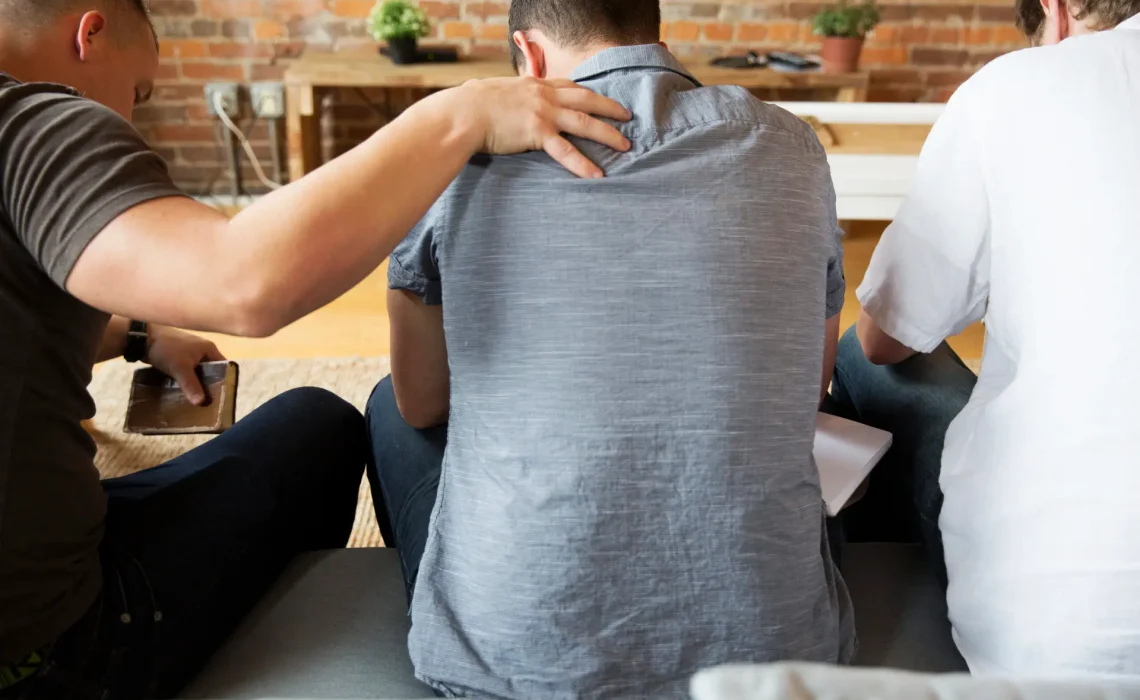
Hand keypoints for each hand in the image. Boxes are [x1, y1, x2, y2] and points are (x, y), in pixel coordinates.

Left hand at [145, 326, 225, 404]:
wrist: (141, 338)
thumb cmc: (167, 349)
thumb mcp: (180, 368)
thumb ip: (191, 385)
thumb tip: (201, 403)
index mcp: (209, 348)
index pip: (224, 367)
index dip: (224, 381)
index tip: (221, 396)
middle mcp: (202, 349)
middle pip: (211, 371)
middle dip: (209, 385)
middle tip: (208, 401)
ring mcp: (190, 352)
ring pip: (198, 372)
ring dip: (196, 383)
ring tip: (195, 398)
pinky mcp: (178, 356)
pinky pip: (187, 371)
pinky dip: (186, 380)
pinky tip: (182, 390)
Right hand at [456, 77, 632, 178]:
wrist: (463, 113)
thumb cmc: (470, 103)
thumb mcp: (495, 91)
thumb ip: (508, 95)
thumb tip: (497, 98)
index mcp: (535, 85)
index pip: (569, 86)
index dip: (588, 94)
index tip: (601, 99)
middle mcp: (544, 95)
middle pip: (587, 100)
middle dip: (610, 108)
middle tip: (628, 117)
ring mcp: (543, 113)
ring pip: (586, 122)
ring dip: (609, 134)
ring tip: (625, 146)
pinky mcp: (537, 132)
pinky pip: (566, 151)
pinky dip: (583, 164)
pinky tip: (597, 175)